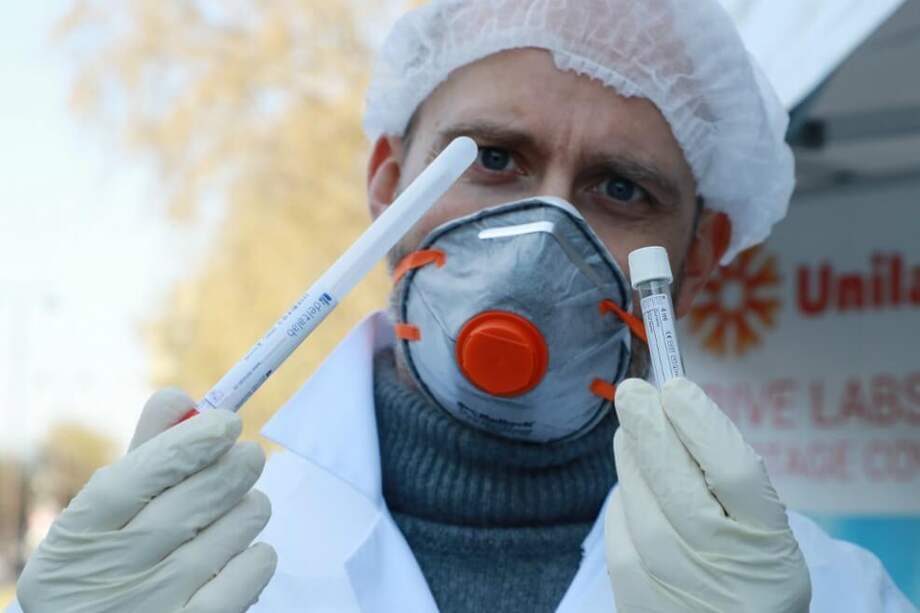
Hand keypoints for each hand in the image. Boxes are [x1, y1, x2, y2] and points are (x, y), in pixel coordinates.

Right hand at [16, 390, 276, 612]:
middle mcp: (111, 574)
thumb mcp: (105, 515)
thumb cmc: (108, 561)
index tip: (227, 421)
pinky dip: (257, 553)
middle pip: (192, 502)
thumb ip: (145, 455)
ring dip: (247, 507)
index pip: (139, 477)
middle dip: (232, 469)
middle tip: (249, 455)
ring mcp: (153, 606)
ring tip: (242, 502)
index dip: (189, 443)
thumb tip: (180, 397)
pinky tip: (244, 547)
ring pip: (230, 532)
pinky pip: (249, 573)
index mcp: (79, 534)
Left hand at [604, 378, 810, 611]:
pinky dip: (625, 493)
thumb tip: (677, 412)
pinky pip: (617, 520)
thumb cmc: (747, 577)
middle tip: (633, 390)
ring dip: (631, 452)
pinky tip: (635, 484)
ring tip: (635, 432)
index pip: (732, 469)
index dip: (699, 421)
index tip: (676, 387)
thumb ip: (731, 485)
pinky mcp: (630, 587)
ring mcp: (669, 576)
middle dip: (648, 425)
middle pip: (674, 477)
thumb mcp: (767, 538)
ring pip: (636, 493)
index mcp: (766, 544)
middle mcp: (716, 560)